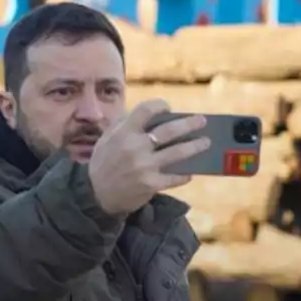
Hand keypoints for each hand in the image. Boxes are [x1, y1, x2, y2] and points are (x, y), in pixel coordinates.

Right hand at [87, 99, 209, 216]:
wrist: (96, 195)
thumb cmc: (104, 164)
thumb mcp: (106, 140)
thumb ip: (124, 125)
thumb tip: (149, 114)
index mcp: (123, 133)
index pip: (146, 110)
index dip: (160, 106)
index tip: (168, 108)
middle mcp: (134, 148)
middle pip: (169, 131)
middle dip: (189, 124)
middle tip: (202, 121)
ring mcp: (144, 167)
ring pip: (177, 153)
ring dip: (195, 146)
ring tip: (205, 142)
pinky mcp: (151, 184)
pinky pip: (174, 177)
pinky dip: (184, 174)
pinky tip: (190, 172)